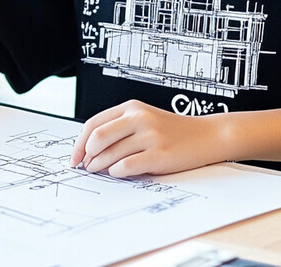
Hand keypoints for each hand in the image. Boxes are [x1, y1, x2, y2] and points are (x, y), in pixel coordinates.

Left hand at [69, 99, 226, 177]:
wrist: (206, 135)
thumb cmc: (172, 131)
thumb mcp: (144, 119)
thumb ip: (119, 128)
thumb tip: (89, 150)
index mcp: (132, 107)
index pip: (94, 123)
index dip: (79, 143)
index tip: (74, 158)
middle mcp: (139, 118)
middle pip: (97, 137)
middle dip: (86, 155)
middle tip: (85, 166)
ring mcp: (150, 135)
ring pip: (110, 154)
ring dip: (99, 167)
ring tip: (99, 171)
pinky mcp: (159, 154)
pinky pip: (126, 167)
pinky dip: (117, 173)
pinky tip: (119, 173)